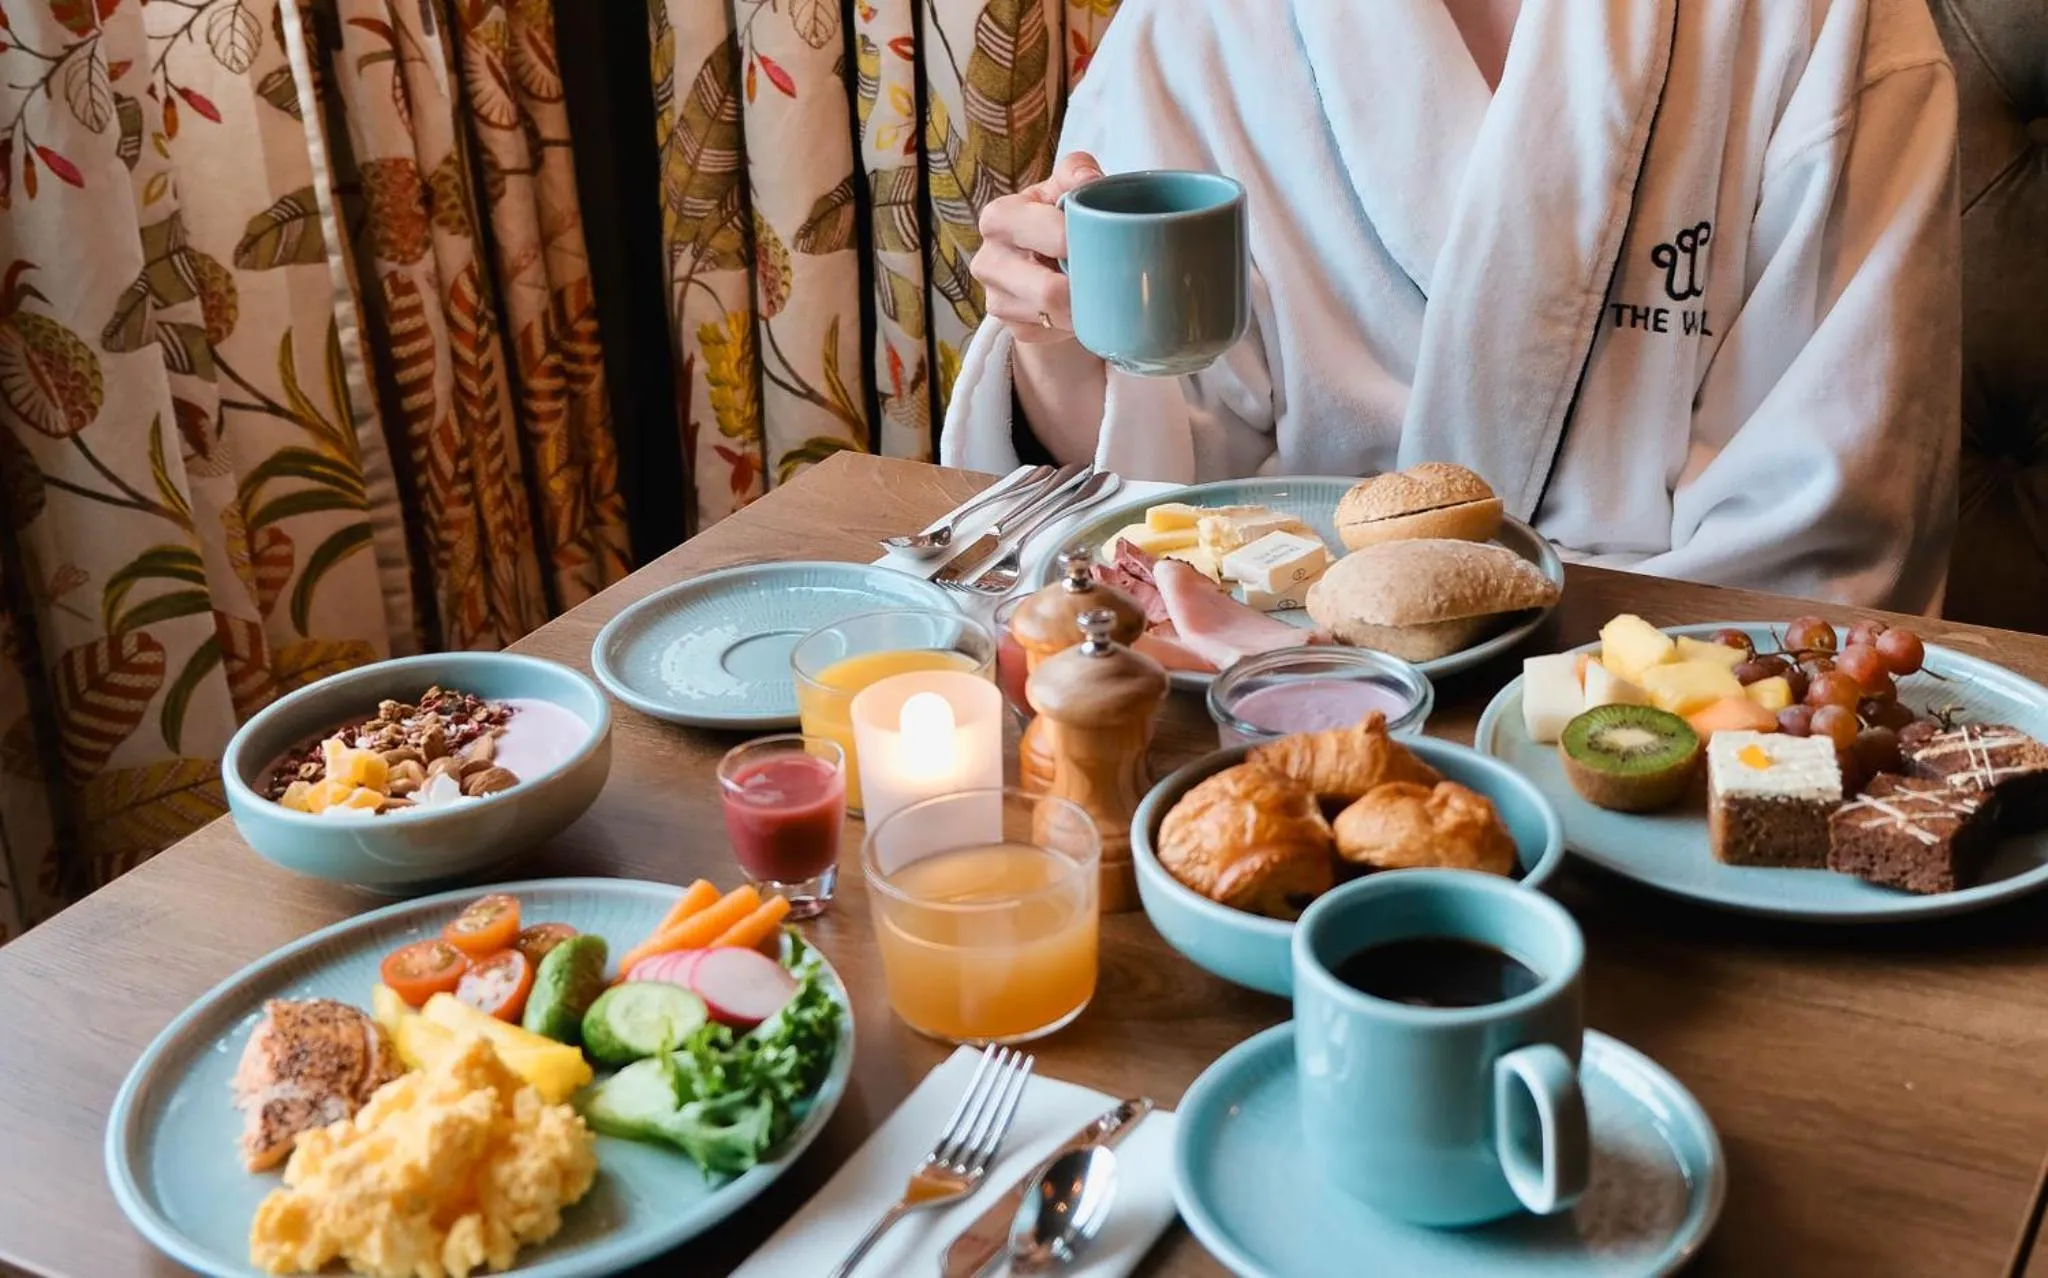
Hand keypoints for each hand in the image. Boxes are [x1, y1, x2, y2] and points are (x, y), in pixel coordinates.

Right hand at [972, 151, 1103, 342]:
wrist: (1042, 257)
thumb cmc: (1056, 215)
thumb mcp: (1064, 187)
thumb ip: (1076, 171)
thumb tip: (1090, 179)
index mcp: (999, 218)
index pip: (1052, 236)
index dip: (1087, 242)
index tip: (1107, 242)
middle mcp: (988, 261)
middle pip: (1049, 291)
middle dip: (1087, 288)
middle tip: (1110, 276)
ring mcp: (996, 300)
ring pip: (1053, 317)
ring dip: (1083, 309)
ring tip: (1096, 290)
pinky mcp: (1011, 329)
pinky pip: (1052, 333)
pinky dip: (1073, 322)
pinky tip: (1078, 306)